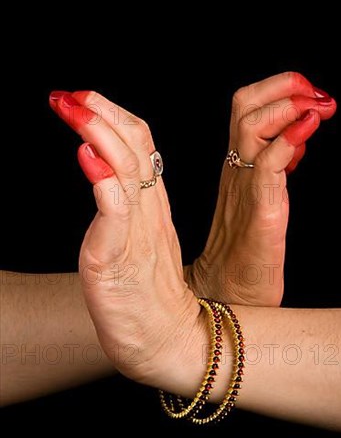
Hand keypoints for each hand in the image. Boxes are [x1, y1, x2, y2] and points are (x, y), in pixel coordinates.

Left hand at [49, 91, 200, 386]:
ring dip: (101, 136)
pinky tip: (90, 161)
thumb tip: (104, 167)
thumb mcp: (143, 241)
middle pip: (134, 150)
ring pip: (126, 173)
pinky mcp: (119, 262)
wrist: (171, 343)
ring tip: (78, 109)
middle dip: (103, 115)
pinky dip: (105, 186)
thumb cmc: (150, 296)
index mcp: (153, 207)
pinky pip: (117, 218)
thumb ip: (128, 205)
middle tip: (74, 94)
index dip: (115, 117)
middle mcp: (147, 214)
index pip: (140, 147)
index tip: (87, 96)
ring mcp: (136, 235)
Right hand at [186, 72, 336, 304]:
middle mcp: (236, 168)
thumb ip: (276, 163)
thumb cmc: (246, 249)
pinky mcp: (259, 209)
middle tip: (315, 94)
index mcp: (237, 164)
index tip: (312, 96)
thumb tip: (296, 137)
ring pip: (250, 125)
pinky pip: (267, 164)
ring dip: (288, 106)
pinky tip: (308, 130)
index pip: (246, 107)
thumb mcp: (262, 194)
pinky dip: (288, 140)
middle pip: (244, 104)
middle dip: (283, 85)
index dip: (279, 89)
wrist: (229, 290)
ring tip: (317, 109)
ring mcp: (245, 186)